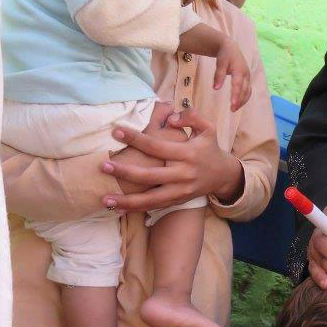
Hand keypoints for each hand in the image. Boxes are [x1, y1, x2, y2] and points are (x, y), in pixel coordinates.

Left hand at [102, 108, 243, 211]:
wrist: (223, 175)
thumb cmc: (209, 148)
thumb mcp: (207, 128)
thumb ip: (191, 117)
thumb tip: (170, 118)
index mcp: (187, 154)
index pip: (156, 146)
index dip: (136, 138)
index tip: (116, 131)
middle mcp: (183, 174)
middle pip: (150, 175)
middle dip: (125, 172)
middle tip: (103, 166)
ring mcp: (180, 190)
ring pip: (151, 198)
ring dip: (127, 200)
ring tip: (105, 199)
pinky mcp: (178, 200)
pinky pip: (155, 206)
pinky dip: (136, 209)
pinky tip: (118, 209)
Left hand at [215, 37, 250, 110]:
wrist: (231, 48)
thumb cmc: (225, 55)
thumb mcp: (220, 63)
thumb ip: (218, 75)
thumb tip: (216, 89)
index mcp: (240, 70)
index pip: (238, 85)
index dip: (236, 95)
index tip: (232, 104)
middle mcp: (246, 75)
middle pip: (245, 90)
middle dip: (239, 101)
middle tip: (232, 109)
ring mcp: (248, 77)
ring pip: (248, 92)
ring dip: (243, 101)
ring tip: (234, 108)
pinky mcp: (247, 79)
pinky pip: (248, 90)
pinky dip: (244, 98)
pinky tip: (238, 103)